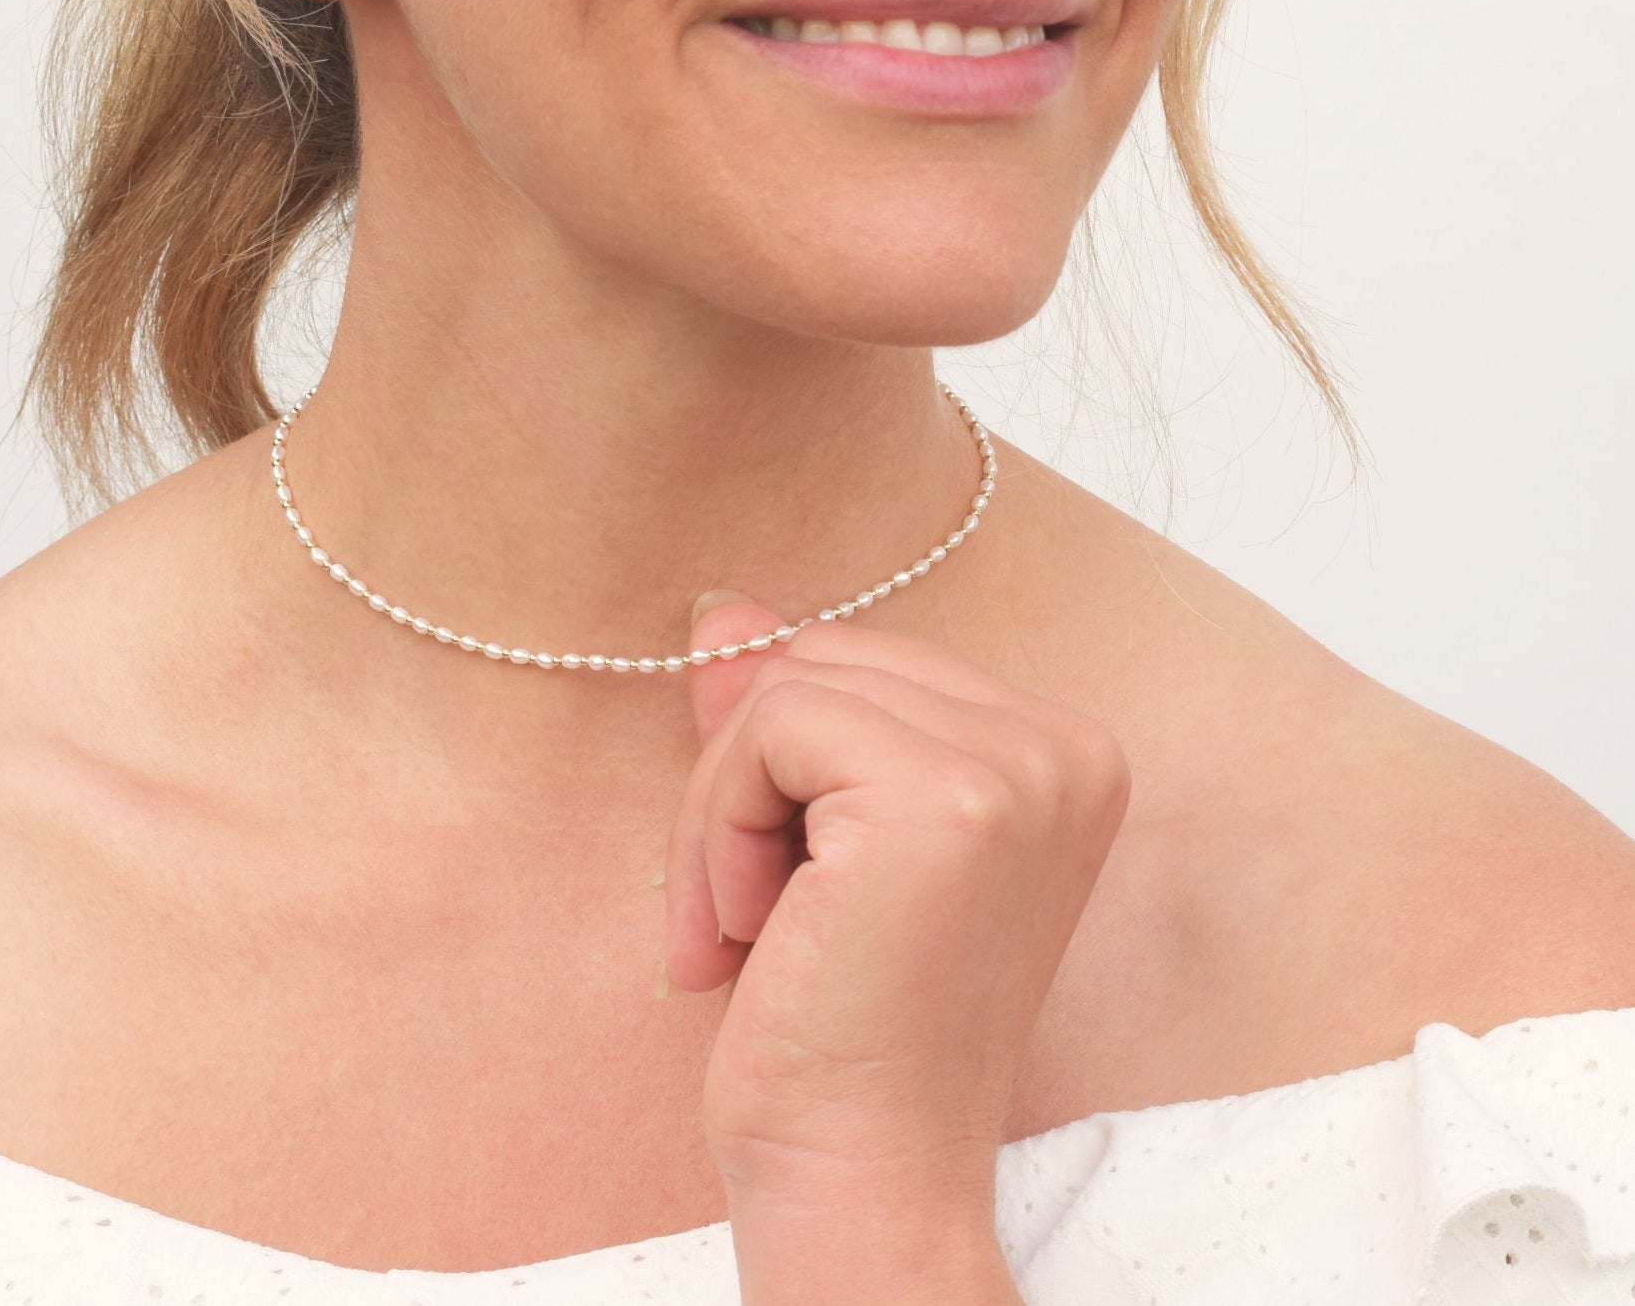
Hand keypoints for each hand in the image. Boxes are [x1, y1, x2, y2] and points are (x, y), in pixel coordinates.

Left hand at [663, 593, 1130, 1304]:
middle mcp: (1064, 746)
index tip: (782, 895)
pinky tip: (756, 929)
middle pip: (824, 656)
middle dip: (746, 781)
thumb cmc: (836, 1028)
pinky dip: (723, 827)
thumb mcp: (810, 839)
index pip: (863, 662)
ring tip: (754, 929)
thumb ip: (782, 714)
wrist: (861, 1180)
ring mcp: (1019, 769)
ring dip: (724, 814)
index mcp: (1058, 753)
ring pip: (787, 685)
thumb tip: (722, 607)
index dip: (782, 770)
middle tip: (754, 917)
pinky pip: (773, 723)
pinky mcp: (948, 796)